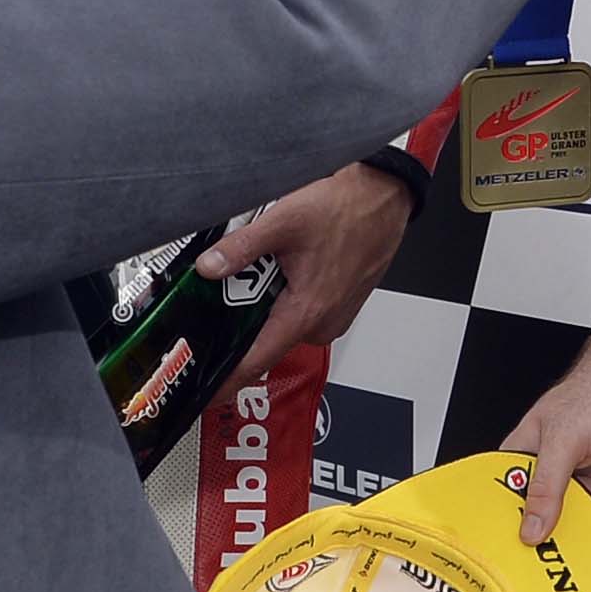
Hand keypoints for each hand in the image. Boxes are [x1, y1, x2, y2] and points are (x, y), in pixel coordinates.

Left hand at [202, 165, 415, 366]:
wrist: (383, 198)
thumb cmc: (348, 209)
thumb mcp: (283, 221)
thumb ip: (240, 247)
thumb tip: (209, 267)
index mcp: (305, 312)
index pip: (255, 362)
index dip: (227, 380)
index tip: (207, 394)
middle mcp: (321, 323)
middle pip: (264, 338)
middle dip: (242, 316)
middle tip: (234, 282)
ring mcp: (333, 318)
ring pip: (282, 323)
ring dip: (266, 302)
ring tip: (272, 262)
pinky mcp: (339, 308)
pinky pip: (301, 313)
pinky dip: (286, 297)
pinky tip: (289, 266)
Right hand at [502, 329, 590, 545]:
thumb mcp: (564, 440)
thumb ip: (548, 486)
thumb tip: (531, 528)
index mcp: (520, 460)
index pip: (501, 504)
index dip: (504, 535)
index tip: (512, 563)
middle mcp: (543, 477)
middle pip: (537, 524)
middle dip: (551, 548)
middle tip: (564, 570)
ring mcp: (573, 485)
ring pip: (573, 528)